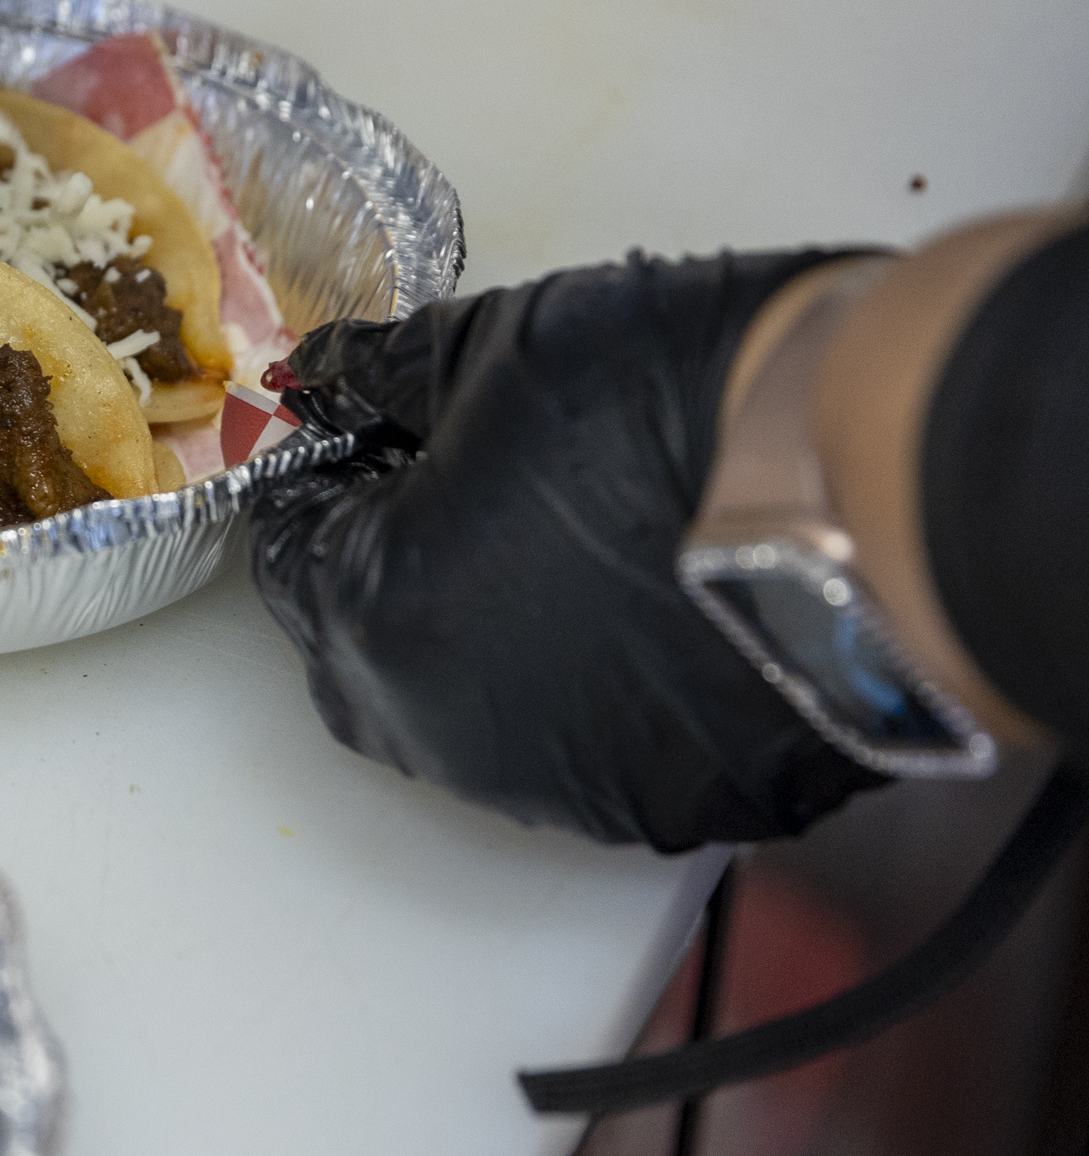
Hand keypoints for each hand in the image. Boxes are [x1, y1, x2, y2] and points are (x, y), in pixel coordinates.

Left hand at [248, 251, 884, 851]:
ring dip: (477, 638)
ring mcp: (552, 784)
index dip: (322, 481)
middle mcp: (441, 729)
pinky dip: (580, 687)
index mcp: (370, 618)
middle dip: (380, 567)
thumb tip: (332, 375)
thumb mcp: (495, 348)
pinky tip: (629, 609)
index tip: (361, 439)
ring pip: (468, 712)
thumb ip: (384, 374)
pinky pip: (580, 749)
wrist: (868, 480)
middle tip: (446, 485)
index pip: (287, 554)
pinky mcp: (660, 808)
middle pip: (361, 648)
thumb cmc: (671, 405)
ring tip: (551, 544)